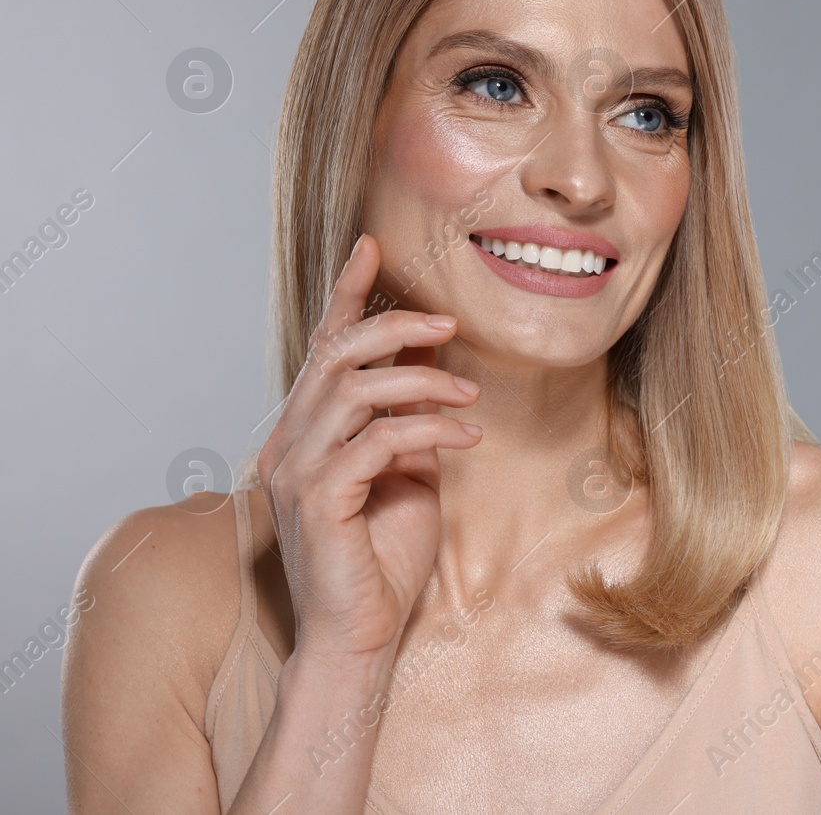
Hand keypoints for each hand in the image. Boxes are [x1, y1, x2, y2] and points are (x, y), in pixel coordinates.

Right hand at [255, 233, 481, 663]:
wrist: (359, 634)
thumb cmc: (383, 555)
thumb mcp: (408, 468)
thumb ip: (410, 415)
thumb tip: (436, 359)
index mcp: (308, 430)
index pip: (322, 347)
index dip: (347, 295)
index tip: (373, 247)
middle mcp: (290, 443)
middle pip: (334, 356)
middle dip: (395, 327)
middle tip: (451, 323)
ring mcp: (297, 471)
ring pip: (353, 391)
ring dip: (422, 382)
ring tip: (470, 394)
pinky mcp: (318, 502)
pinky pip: (374, 442)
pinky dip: (426, 431)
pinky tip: (464, 440)